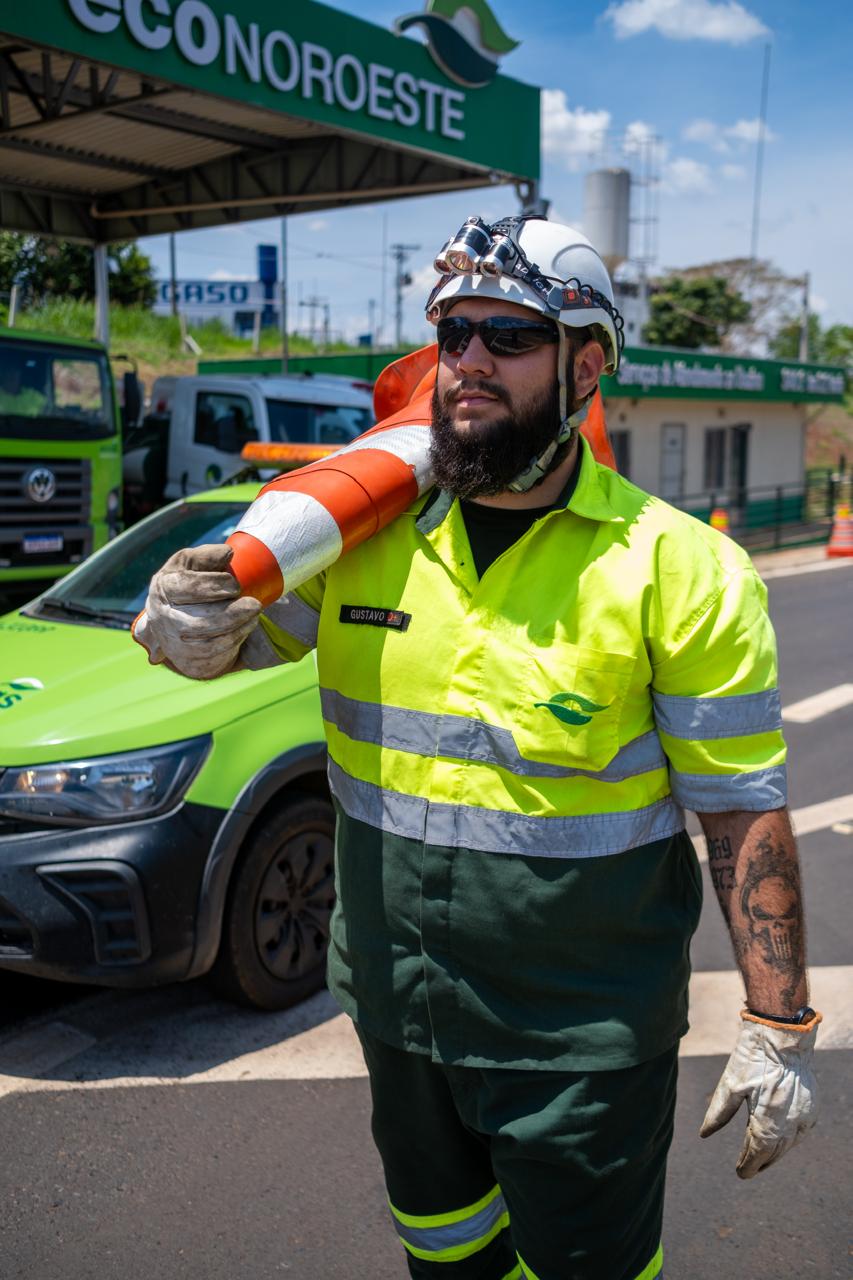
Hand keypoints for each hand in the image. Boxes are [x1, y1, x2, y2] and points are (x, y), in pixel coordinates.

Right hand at [132, 543, 261, 679]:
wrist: (179, 621)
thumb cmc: (190, 585)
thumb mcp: (193, 564)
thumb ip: (207, 556)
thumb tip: (228, 554)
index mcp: (163, 588)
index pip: (185, 588)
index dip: (212, 586)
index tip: (235, 584)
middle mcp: (163, 618)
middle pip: (196, 623)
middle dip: (230, 614)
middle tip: (255, 605)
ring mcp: (174, 644)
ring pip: (206, 643)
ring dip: (236, 629)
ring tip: (254, 615)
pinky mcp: (188, 661)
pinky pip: (213, 656)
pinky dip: (234, 641)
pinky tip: (246, 628)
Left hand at [699, 1010, 820, 1177]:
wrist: (784, 1036)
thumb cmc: (754, 1058)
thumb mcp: (731, 1084)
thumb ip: (718, 1113)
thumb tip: (704, 1134)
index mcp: (768, 1121)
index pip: (757, 1154)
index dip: (748, 1165)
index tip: (739, 1172)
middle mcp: (789, 1124)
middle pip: (774, 1153)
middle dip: (760, 1163)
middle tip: (747, 1169)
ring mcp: (804, 1117)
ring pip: (788, 1146)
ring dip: (775, 1154)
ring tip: (761, 1159)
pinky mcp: (812, 1108)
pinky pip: (800, 1133)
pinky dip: (788, 1141)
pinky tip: (780, 1141)